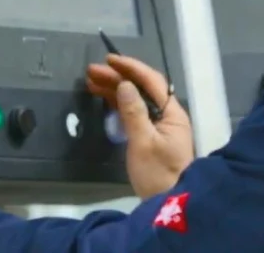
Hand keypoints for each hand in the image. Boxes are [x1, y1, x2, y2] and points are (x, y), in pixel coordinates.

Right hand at [86, 55, 194, 198]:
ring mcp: (160, 126)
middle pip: (143, 89)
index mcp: (172, 113)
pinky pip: (135, 113)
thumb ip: (134, 113)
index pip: (152, 81)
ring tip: (91, 82)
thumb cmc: (158, 174)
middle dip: (118, 78)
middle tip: (91, 72)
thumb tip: (126, 85)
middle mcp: (168, 115)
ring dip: (116, 90)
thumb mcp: (143, 143)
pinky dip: (119, 105)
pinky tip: (104, 99)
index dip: (131, 68)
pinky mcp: (151, 137)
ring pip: (137, 100)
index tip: (109, 60)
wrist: (170, 203)